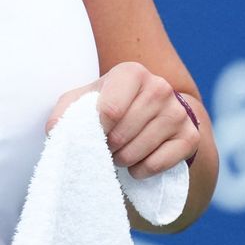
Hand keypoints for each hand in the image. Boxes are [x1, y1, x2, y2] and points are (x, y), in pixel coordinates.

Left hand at [48, 62, 200, 179]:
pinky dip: (141, 171)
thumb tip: (54, 130)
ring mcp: (178, 111)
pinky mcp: (190, 136)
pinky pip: (158, 164)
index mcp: (132, 72)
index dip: (96, 130)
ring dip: (122, 160)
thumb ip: (64, 112)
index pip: (109, 110)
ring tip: (119, 154)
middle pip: (122, 133)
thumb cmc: (109, 107)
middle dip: (108, 147)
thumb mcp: (83, 103)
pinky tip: (137, 164)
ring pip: (139, 150)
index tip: (95, 133)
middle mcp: (159, 86)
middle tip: (106, 147)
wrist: (149, 117)